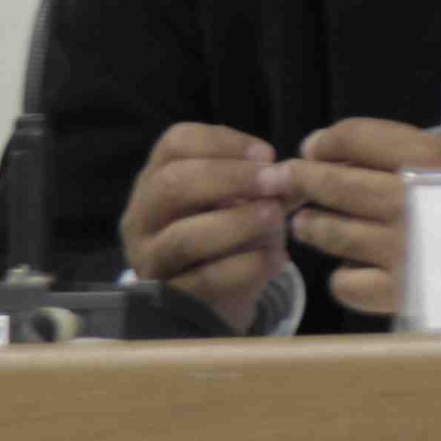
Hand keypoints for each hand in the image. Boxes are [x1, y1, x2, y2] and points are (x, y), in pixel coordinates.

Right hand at [119, 124, 289, 331]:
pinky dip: (246, 268)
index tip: (268, 154)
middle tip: (277, 181)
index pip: (176, 143)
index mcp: (157, 178)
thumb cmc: (227, 235)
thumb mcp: (242, 202)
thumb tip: (298, 174)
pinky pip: (204, 281)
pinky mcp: (169, 297)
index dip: (223, 142)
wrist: (211, 299)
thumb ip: (267, 185)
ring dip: (238, 223)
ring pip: (183, 237)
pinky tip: (278, 260)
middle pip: (172, 183)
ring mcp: (150, 259)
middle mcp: (142, 216)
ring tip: (277, 218)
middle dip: (231, 178)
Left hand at [271, 119, 440, 320]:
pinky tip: (354, 269)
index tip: (315, 149)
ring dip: (311, 224)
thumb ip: (414, 151)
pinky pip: (345, 282)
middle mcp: (407, 198)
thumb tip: (344, 151)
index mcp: (430, 157)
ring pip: (327, 230)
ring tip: (310, 223)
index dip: (325, 140)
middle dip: (301, 178)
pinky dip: (343, 276)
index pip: (352, 136)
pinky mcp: (398, 292)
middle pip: (328, 180)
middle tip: (291, 182)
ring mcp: (399, 247)